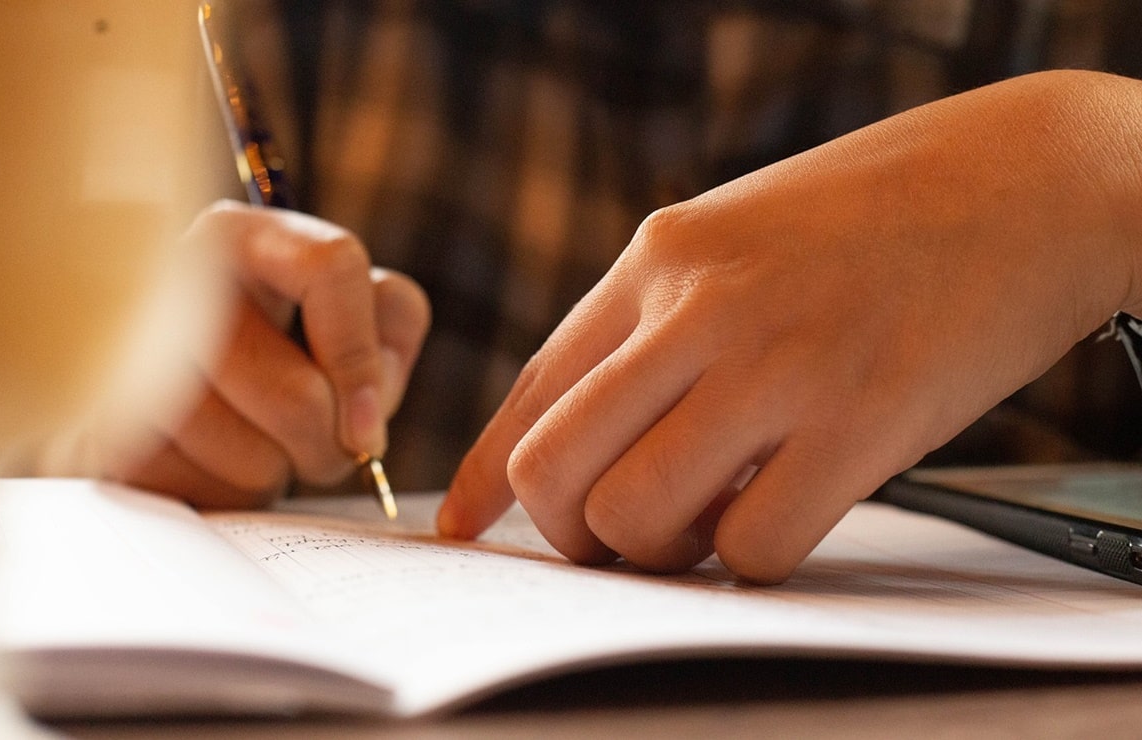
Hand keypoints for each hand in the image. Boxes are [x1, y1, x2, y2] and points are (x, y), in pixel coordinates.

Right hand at [84, 201, 428, 507]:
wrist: (156, 393)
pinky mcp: (97, 428)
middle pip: (298, 394)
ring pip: (253, 456)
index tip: (369, 421)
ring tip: (257, 445)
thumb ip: (389, 328)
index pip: (331, 266)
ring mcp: (124, 352)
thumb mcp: (356, 316)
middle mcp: (173, 274)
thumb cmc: (283, 347)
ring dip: (274, 471)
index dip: (363, 356)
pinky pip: (199, 490)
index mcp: (241, 235)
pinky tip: (212, 462)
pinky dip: (222, 493)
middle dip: (328, 443)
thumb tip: (363, 414)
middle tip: (322, 446)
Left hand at [441, 70, 1141, 581]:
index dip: (485, 475)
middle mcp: (699, 306)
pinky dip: (753, 556)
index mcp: (659, 258)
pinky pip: (754, 544)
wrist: (1029, 177)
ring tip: (711, 521)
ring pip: (636, 516)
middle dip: (572, 531)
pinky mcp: (861, 418)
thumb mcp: (737, 237)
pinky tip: (783, 513)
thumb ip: (660, 324)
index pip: (532, 389)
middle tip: (621, 536)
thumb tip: (605, 434)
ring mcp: (777, 360)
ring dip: (660, 551)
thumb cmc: (879, 215)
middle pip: (556, 468)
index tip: (463, 522)